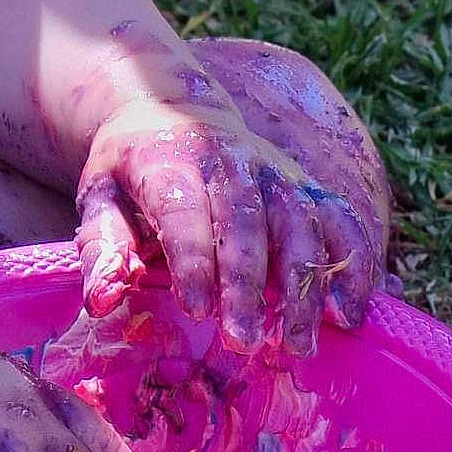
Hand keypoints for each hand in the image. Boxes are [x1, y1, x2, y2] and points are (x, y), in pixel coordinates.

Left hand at [75, 97, 382, 355]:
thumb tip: (99, 300)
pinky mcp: (305, 184)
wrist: (170, 106)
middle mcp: (229, 160)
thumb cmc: (133, 168)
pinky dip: (351, 264)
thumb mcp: (100, 192)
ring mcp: (273, 170)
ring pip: (298, 222)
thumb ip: (101, 245)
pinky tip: (348, 315)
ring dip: (302, 286)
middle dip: (246, 283)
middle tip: (244, 342)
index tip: (194, 308)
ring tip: (297, 344)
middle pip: (244, 220)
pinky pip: (339, 220)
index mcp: (170, 159)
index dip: (191, 257)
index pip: (184, 208)